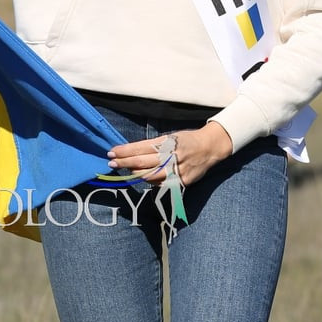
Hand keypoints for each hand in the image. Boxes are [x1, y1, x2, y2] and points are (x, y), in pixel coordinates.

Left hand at [107, 121, 233, 189]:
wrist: (210, 147)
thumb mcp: (170, 138)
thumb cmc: (186, 140)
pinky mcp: (181, 181)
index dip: (124, 151)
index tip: (112, 152)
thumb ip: (153, 146)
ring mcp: (176, 170)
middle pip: (142, 162)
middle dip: (124, 162)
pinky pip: (161, 183)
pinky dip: (150, 181)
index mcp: (166, 142)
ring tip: (126, 170)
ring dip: (135, 173)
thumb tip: (132, 153)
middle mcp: (170, 156)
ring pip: (149, 175)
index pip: (140, 147)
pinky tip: (143, 177)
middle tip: (111, 163)